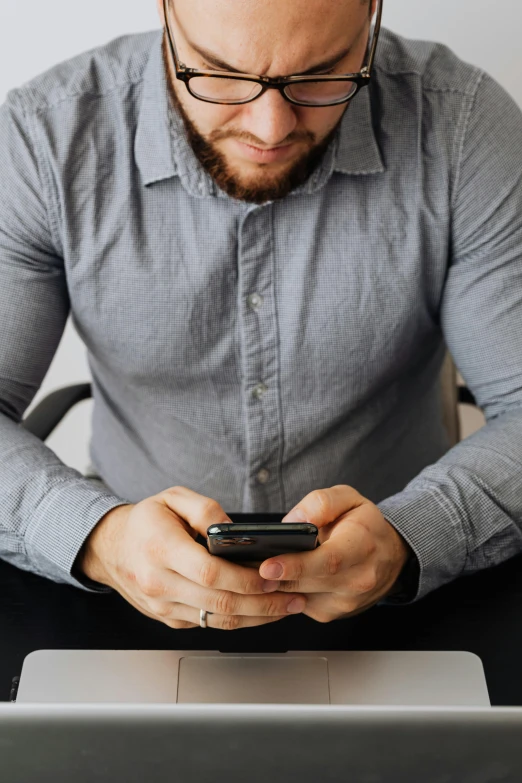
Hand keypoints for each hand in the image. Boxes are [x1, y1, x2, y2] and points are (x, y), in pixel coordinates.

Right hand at [76, 486, 305, 630]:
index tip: (273, 574)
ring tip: (287, 607)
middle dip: (262, 602)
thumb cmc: (145, 521)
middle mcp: (159, 583)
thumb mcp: (172, 497)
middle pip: (219, 602)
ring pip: (217, 621)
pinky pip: (208, 624)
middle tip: (294, 596)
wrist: (110, 548)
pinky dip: (239, 621)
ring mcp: (163, 606)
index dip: (244, 578)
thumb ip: (205, 509)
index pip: (209, 572)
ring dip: (257, 618)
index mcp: (161, 549)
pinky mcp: (169, 618)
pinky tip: (261, 611)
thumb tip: (234, 530)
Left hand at [259, 485, 410, 622]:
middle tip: (243, 566)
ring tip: (250, 568)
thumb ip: (322, 503)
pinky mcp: (331, 613)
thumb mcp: (349, 498)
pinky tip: (271, 576)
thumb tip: (294, 520)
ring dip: (273, 587)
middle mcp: (357, 579)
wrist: (389, 556)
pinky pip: (298, 605)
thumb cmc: (365, 525)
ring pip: (299, 598)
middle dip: (273, 577)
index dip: (296, 566)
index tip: (267, 566)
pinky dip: (282, 592)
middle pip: (308, 583)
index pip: (328, 561)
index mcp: (362, 546)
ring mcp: (345, 601)